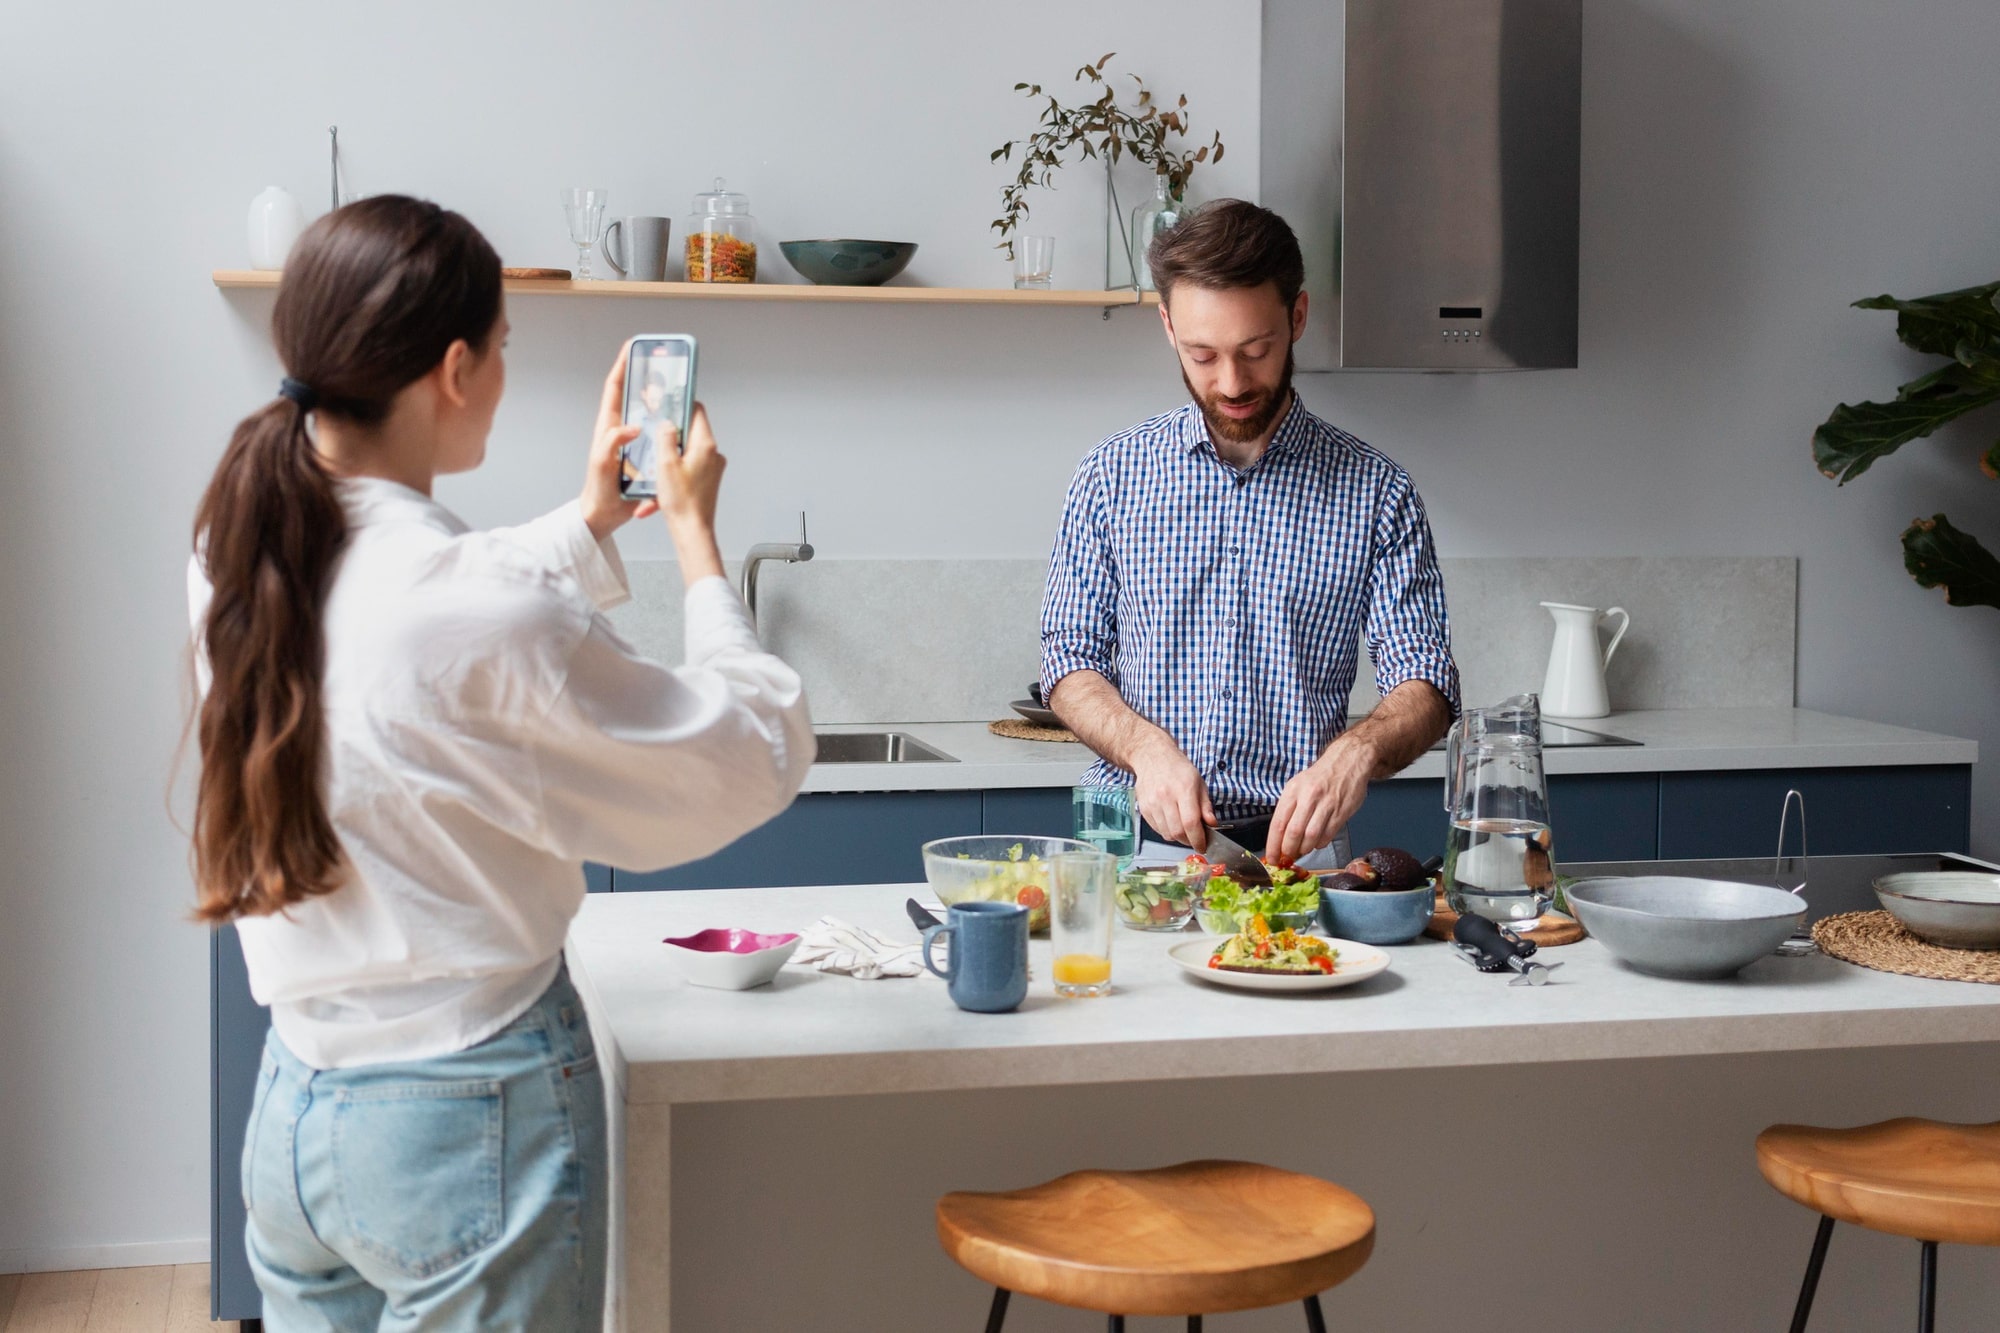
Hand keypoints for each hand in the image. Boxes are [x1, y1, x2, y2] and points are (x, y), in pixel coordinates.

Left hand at [580, 339, 658, 541]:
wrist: (604, 514)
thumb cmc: (599, 489)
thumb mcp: (601, 462)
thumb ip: (612, 441)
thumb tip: (633, 426)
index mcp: (608, 425)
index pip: (614, 388)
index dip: (622, 365)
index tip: (632, 346)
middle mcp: (622, 429)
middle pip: (635, 395)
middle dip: (647, 377)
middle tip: (663, 364)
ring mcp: (635, 442)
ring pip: (651, 415)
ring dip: (663, 402)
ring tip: (677, 390)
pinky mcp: (646, 456)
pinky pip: (660, 438)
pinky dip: (670, 429)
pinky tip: (683, 425)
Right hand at [657, 403, 726, 584]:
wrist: (693, 532)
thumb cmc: (682, 502)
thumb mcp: (665, 464)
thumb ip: (665, 438)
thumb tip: (666, 424)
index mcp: (705, 445)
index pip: (696, 411)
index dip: (679, 405)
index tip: (664, 404)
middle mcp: (713, 454)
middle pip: (689, 432)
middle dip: (668, 436)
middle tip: (652, 437)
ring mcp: (711, 468)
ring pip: (685, 453)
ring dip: (666, 461)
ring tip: (652, 473)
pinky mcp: (706, 481)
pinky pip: (686, 470)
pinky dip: (671, 476)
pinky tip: (656, 492)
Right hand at [1130, 738, 1215, 850]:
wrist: (1152, 757)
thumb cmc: (1178, 769)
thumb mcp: (1199, 783)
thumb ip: (1206, 806)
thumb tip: (1212, 825)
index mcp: (1183, 789)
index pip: (1190, 822)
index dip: (1198, 839)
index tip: (1203, 846)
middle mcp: (1165, 797)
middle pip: (1177, 832)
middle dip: (1189, 841)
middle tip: (1195, 839)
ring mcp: (1152, 803)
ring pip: (1167, 834)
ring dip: (1178, 837)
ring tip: (1184, 829)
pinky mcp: (1143, 808)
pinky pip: (1157, 829)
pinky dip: (1167, 832)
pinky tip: (1172, 822)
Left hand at [1265, 743, 1371, 865]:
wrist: (1347, 761)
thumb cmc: (1319, 777)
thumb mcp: (1297, 785)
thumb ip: (1289, 809)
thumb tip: (1280, 837)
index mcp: (1293, 791)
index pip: (1278, 823)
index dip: (1273, 845)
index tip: (1272, 858)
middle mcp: (1308, 797)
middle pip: (1294, 833)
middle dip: (1289, 850)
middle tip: (1288, 857)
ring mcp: (1326, 805)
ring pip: (1311, 837)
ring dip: (1305, 849)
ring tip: (1302, 850)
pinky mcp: (1342, 811)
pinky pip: (1328, 835)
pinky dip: (1320, 844)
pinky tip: (1317, 842)